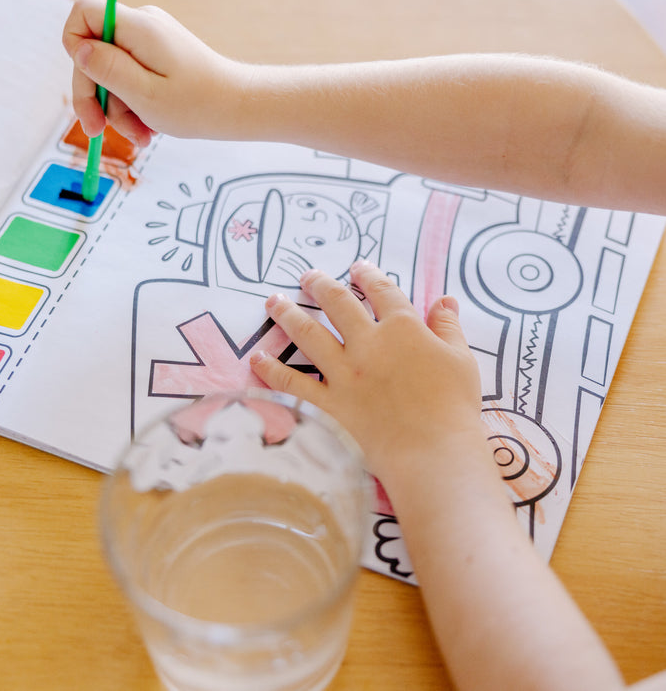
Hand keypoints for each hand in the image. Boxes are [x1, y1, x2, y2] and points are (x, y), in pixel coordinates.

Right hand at [62, 0, 244, 145]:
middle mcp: (143, 26)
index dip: (74, 47)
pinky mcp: (158, 57)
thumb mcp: (145, 95)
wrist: (237, 108)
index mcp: (139, 28)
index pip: (83, 12)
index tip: (88, 86)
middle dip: (97, 96)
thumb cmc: (197, 105)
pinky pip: (131, 79)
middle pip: (94, 51)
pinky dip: (134, 106)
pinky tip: (148, 128)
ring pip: (112, 72)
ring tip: (141, 137)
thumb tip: (79, 49)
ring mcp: (150, 41)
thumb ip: (108, 70)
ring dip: (119, 110)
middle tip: (101, 133)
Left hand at [250, 261, 484, 483]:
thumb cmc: (454, 406)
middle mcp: (368, 343)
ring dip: (287, 314)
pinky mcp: (330, 402)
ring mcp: (345, 373)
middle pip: (337, 303)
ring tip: (272, 301)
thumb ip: (449, 327)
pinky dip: (272, 371)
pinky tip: (256, 359)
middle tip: (307, 275)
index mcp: (403, 328)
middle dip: (319, 284)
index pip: (382, 291)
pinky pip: (294, 383)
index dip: (368, 275)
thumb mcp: (461, 359)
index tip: (357, 267)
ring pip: (308, 334)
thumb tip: (445, 299)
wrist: (434, 452)